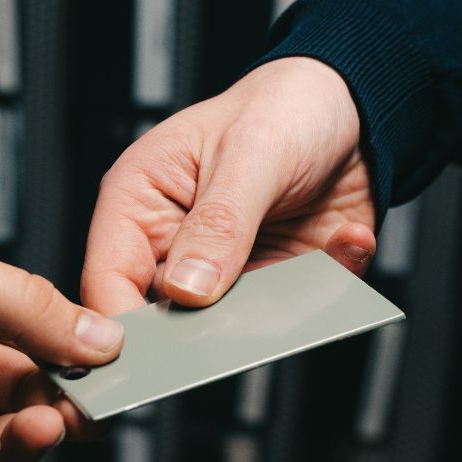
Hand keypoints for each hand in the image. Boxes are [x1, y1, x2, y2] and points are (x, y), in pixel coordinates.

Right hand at [82, 56, 377, 313]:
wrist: (352, 108)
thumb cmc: (282, 108)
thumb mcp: (249, 153)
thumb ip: (219, 223)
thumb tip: (187, 290)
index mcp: (140, 202)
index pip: (109, 277)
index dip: (122, 323)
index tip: (153, 353)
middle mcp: (177, 244)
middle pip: (166, 319)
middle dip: (208, 329)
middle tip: (246, 322)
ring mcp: (227, 271)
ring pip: (234, 327)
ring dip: (279, 310)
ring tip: (312, 267)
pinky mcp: (277, 283)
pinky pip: (298, 311)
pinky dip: (330, 284)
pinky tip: (347, 241)